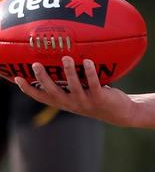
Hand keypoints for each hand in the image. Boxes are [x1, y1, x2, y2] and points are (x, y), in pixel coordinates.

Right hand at [14, 57, 135, 125]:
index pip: (42, 98)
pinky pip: (94, 84)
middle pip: (54, 93)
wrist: (120, 113)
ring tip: (65, 58)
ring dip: (69, 73)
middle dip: (43, 79)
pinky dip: (90, 73)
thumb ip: (68, 83)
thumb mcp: (79, 93)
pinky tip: (88, 61)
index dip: (29, 89)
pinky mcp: (101, 98)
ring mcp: (86, 102)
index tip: (16, 78)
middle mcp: (72, 104)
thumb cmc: (96, 98)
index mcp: (65, 103)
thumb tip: (58, 58)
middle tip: (36, 65)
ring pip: (75, 88)